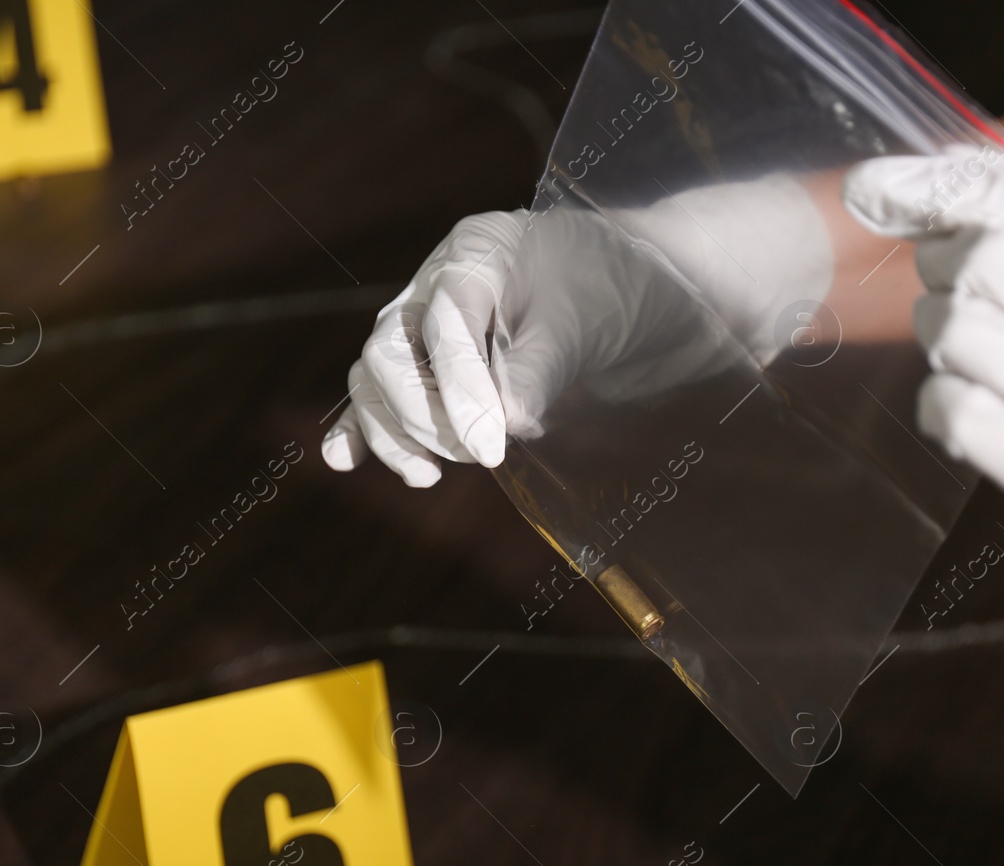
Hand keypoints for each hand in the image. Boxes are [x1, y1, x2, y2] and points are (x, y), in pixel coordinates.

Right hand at [323, 176, 832, 485]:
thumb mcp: (590, 321)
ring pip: (378, 378)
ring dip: (396, 430)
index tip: (489, 448)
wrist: (658, 295)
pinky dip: (365, 428)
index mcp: (475, 256)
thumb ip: (540, 368)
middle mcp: (439, 286)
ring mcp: (434, 329)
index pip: (442, 323)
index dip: (458, 391)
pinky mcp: (443, 370)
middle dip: (423, 414)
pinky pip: (385, 396)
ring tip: (435, 472)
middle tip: (479, 453)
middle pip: (389, 352)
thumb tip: (501, 425)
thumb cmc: (626, 289)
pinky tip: (345, 460)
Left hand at [842, 153, 1003, 713]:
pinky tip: (981, 412)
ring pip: (950, 329)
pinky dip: (945, 403)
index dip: (935, 190)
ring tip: (991, 359)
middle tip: (965, 293)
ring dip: (949, 338)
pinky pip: (944, 405)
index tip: (876, 188)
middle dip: (949, 270)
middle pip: (974, 260)